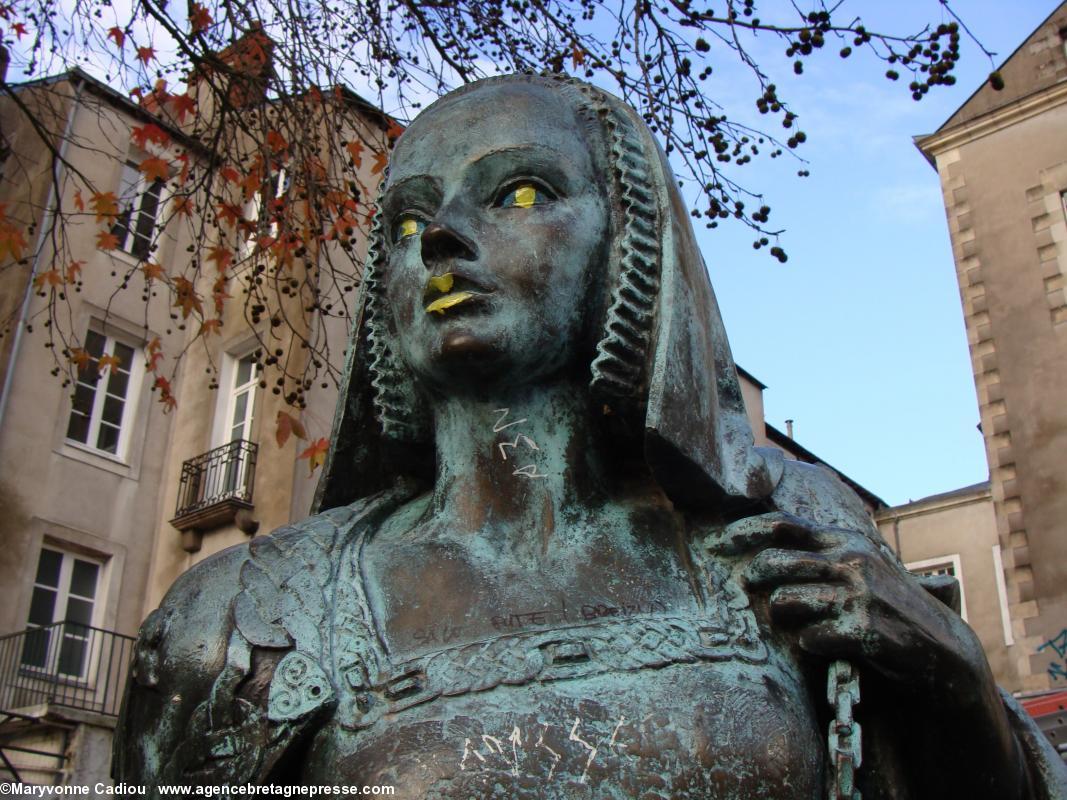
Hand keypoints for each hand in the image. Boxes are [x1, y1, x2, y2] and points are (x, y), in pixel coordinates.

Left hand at [712, 512, 984, 693]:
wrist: (942, 650)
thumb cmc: (890, 607)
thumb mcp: (861, 566)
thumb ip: (822, 553)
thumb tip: (766, 543)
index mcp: (845, 541)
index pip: (781, 525)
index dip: (743, 532)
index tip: (716, 543)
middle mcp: (850, 560)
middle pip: (773, 563)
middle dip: (754, 579)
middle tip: (748, 590)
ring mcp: (857, 594)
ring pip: (784, 601)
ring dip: (785, 618)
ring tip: (804, 625)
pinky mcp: (863, 628)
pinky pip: (808, 637)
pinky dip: (812, 645)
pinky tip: (828, 646)